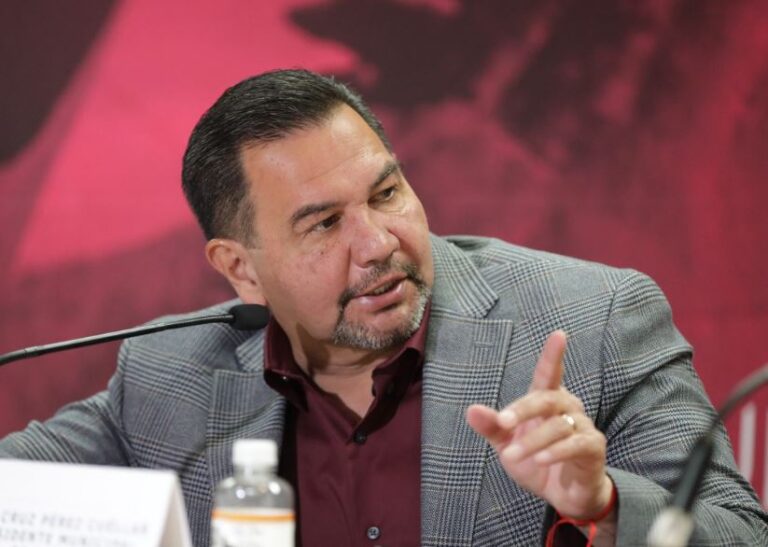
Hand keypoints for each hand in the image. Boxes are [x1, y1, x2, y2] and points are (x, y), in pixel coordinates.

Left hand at [466, 330, 612, 519]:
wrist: (564, 495)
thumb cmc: (536, 461)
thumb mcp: (508, 445)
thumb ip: (493, 427)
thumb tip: (471, 410)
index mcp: (546, 401)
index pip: (548, 374)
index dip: (553, 355)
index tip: (558, 334)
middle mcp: (568, 407)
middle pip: (547, 398)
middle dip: (523, 409)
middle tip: (504, 423)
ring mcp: (583, 426)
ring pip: (558, 425)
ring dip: (532, 441)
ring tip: (513, 455)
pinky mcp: (594, 447)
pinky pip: (576, 444)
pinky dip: (556, 451)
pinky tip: (540, 459)